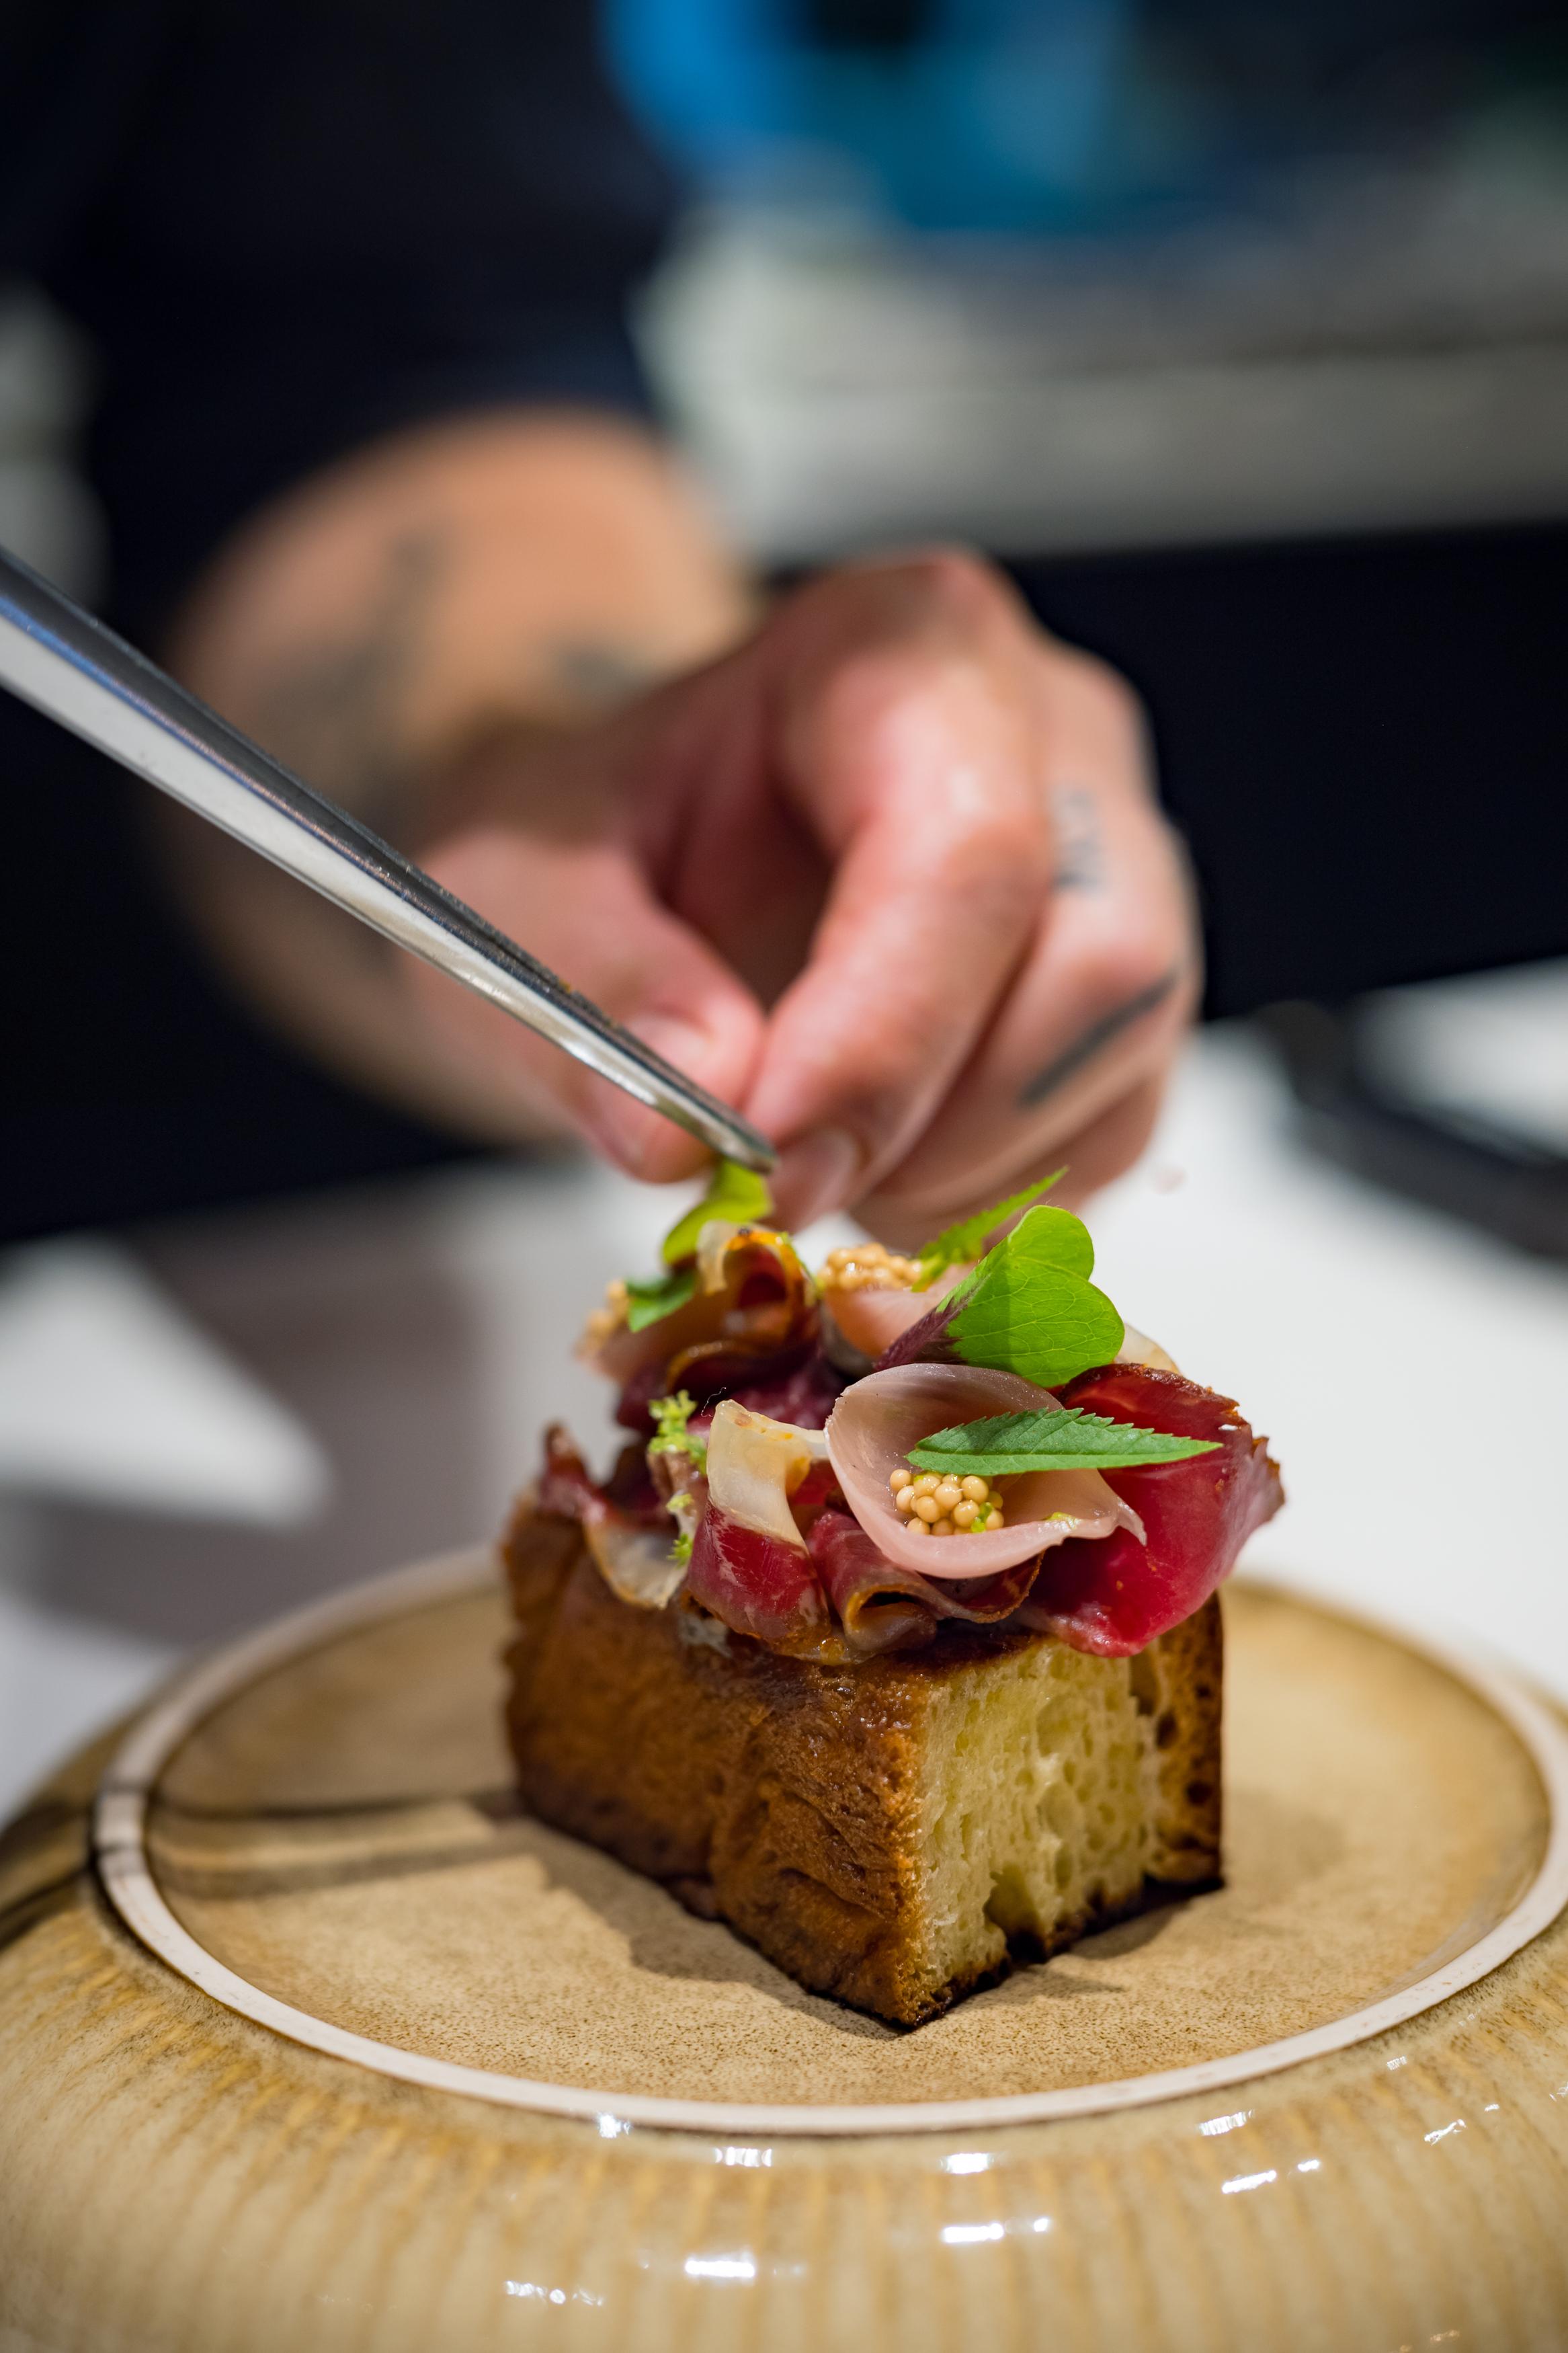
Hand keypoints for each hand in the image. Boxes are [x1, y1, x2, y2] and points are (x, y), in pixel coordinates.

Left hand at [413, 551, 1198, 1240]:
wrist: (626, 848)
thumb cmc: (589, 837)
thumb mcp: (515, 883)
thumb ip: (588, 982)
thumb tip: (687, 1124)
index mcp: (909, 648)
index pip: (970, 854)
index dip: (884, 1036)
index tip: (770, 1161)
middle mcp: (1053, 734)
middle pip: (1103, 962)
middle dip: (940, 1118)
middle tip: (781, 1182)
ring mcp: (1116, 857)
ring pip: (1124, 1059)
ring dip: (965, 1170)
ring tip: (813, 1163)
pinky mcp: (1123, 986)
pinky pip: (1114, 1128)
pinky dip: (993, 1194)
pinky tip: (877, 1168)